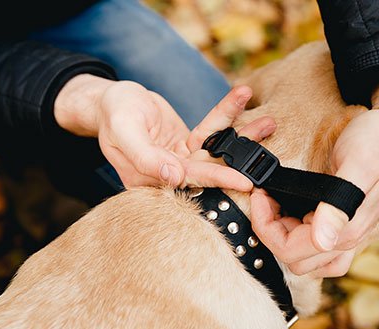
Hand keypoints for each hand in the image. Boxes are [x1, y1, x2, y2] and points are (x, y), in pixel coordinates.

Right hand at [55, 74, 273, 189]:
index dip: (216, 181)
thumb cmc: (113, 113)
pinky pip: (211, 130)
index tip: (244, 181)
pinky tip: (242, 97)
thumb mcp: (124, 131)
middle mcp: (168, 176)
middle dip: (239, 157)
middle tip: (266, 148)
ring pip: (216, 150)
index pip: (188, 182)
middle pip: (210, 168)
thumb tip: (174, 177)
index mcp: (149, 181)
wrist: (110, 100)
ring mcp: (180, 161)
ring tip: (268, 122)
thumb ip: (146, 157)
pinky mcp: (188, 146)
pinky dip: (227, 115)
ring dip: (241, 135)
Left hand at [251, 74, 378, 277]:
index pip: (290, 252)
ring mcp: (350, 232)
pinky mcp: (349, 222)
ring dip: (285, 238)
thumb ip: (338, 206)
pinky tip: (294, 211)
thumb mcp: (358, 165)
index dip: (266, 227)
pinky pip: (321, 249)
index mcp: (348, 230)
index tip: (261, 195)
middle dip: (271, 233)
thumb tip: (324, 241)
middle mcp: (349, 238)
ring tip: (276, 204)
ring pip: (308, 260)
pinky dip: (300, 237)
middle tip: (266, 198)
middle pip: (296, 260)